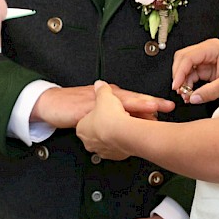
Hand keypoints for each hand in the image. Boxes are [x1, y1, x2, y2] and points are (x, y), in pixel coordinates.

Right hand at [33, 83, 174, 129]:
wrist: (50, 103)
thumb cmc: (74, 106)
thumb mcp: (96, 107)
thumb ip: (112, 109)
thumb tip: (131, 119)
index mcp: (110, 95)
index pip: (135, 99)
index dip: (152, 102)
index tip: (168, 106)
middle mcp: (105, 96)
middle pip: (132, 98)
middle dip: (151, 102)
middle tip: (168, 105)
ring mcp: (95, 103)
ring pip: (119, 103)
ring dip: (137, 106)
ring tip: (153, 109)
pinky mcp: (84, 111)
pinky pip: (102, 114)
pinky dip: (112, 118)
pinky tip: (121, 123)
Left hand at [76, 81, 130, 159]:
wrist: (124, 134)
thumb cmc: (110, 118)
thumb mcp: (105, 96)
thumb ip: (102, 90)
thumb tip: (100, 85)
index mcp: (82, 128)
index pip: (88, 119)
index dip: (99, 113)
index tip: (106, 110)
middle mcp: (89, 141)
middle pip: (98, 130)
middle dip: (107, 124)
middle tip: (116, 117)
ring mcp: (102, 149)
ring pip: (109, 140)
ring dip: (115, 133)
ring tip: (125, 124)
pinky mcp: (116, 155)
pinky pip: (119, 147)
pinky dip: (124, 141)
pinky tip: (129, 133)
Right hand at [171, 38, 218, 103]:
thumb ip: (210, 91)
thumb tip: (193, 98)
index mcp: (212, 47)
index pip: (188, 57)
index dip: (179, 72)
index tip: (176, 85)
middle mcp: (206, 50)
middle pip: (183, 59)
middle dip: (179, 76)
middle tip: (179, 91)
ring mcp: (205, 58)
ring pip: (185, 67)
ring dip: (183, 81)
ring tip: (186, 95)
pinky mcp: (206, 67)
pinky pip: (191, 74)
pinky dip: (188, 84)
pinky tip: (190, 94)